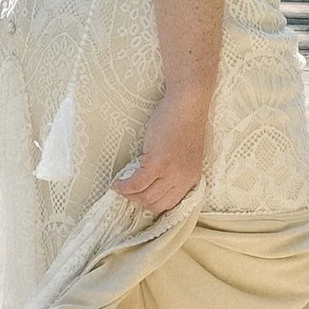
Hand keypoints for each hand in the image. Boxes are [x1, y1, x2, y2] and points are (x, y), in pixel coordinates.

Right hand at [115, 87, 210, 219]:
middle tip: (128, 189)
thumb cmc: (184, 122)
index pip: (169, 204)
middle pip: (155, 204)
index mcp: (191, 179)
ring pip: (144, 197)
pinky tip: (117, 182)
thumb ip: (174, 170)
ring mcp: (170, 172)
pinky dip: (123, 186)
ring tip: (121, 185)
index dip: (151, 203)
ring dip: (129, 194)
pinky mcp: (157, 163)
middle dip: (138, 200)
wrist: (187, 104)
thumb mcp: (185, 155)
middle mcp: (183, 180)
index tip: (139, 196)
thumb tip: (153, 181)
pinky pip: (136, 184)